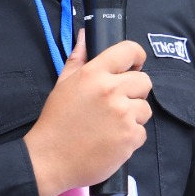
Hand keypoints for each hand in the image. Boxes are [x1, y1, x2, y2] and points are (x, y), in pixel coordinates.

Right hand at [24, 31, 152, 195]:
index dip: (136, 58)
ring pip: (145, 108)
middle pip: (144, 81)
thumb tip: (85, 35)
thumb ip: (78, 58)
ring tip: (110, 125)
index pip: (129, 51)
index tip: (134, 66)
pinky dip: (130, 138)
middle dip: (134, 91)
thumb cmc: (56, 122)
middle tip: (117, 103)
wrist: (49, 160)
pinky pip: (142, 132)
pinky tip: (111, 141)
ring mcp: (123, 115)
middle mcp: (111, 91)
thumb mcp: (63, 85)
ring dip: (133, 117)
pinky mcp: (130, 137)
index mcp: (94, 74)